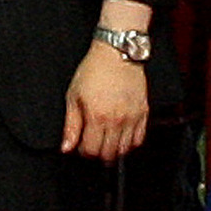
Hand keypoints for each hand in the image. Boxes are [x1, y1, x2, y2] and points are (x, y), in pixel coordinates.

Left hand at [63, 41, 148, 162]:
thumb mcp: (73, 96)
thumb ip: (71, 124)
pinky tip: (120, 139)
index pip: (91, 150)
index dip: (83, 152)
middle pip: (109, 154)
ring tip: (104, 143)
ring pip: (125, 150)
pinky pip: (139, 140)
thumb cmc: (93, 71)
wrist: (117, 55)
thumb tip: (66, 146)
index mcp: (97, 116)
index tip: (79, 147)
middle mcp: (117, 121)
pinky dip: (129, 144)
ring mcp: (132, 118)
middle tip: (91, 146)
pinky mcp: (144, 114)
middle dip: (97, 154)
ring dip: (113, 152)